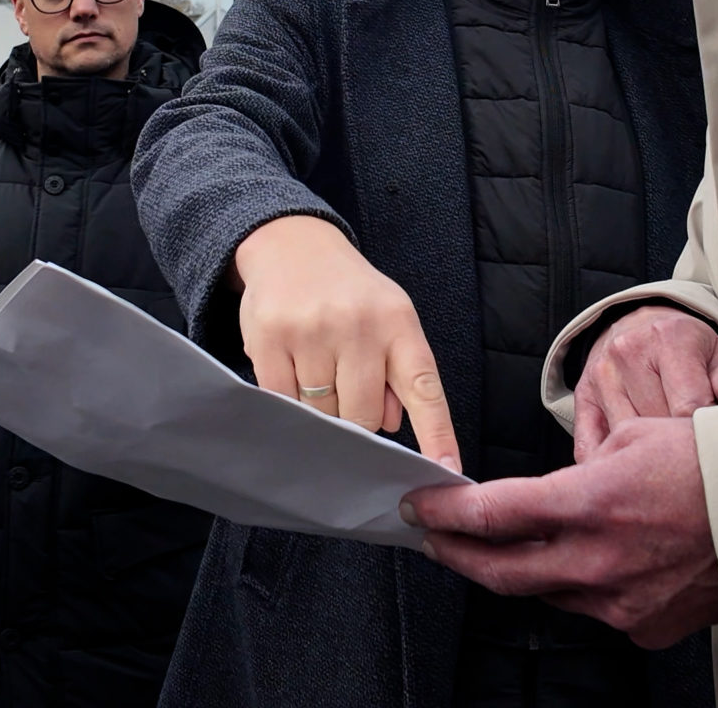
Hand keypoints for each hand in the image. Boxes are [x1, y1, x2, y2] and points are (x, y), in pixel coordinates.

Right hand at [232, 215, 460, 472]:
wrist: (292, 244)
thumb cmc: (349, 292)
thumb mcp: (388, 319)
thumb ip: (398, 373)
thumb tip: (394, 426)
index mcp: (398, 323)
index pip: (424, 388)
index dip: (437, 434)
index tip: (447, 472)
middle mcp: (358, 325)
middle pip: (363, 417)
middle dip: (356, 419)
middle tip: (345, 390)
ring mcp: (311, 331)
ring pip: (321, 413)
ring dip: (319, 406)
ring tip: (315, 366)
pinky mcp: (269, 338)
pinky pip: (282, 400)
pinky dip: (287, 397)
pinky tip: (289, 366)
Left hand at [406, 416, 717, 648]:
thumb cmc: (715, 465)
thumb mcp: (636, 437)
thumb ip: (581, 471)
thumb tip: (551, 493)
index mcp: (592, 503)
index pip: (495, 513)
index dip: (448, 511)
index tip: (420, 506)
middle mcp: (599, 561)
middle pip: (503, 569)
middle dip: (458, 553)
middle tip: (433, 537)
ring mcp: (622, 603)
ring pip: (547, 592)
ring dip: (519, 570)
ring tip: (497, 549)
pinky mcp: (645, 628)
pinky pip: (592, 608)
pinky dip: (578, 585)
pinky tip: (580, 564)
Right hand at [573, 306, 717, 459]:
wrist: (636, 323)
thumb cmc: (683, 346)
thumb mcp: (714, 352)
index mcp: (668, 339)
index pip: (687, 404)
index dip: (701, 434)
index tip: (710, 447)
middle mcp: (628, 353)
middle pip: (656, 424)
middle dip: (676, 447)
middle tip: (691, 461)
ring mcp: (601, 375)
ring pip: (624, 438)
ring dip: (645, 457)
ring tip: (665, 467)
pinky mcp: (582, 397)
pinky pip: (590, 445)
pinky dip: (607, 465)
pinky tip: (627, 475)